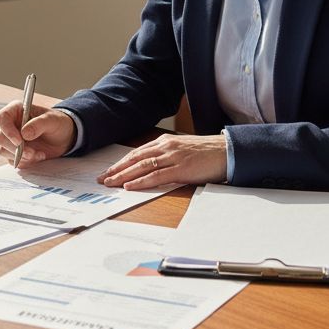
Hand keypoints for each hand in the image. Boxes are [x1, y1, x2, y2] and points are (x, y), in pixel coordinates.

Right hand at [0, 100, 75, 167]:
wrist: (63, 138)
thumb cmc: (57, 123)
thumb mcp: (52, 120)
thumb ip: (39, 124)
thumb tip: (24, 134)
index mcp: (16, 110)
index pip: (1, 118)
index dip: (7, 130)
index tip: (19, 141)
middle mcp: (10, 124)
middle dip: (15, 148)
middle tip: (32, 152)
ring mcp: (11, 139)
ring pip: (4, 151)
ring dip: (22, 156)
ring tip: (39, 153)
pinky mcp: (14, 152)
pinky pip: (12, 160)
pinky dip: (26, 162)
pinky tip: (38, 156)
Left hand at [97, 134, 226, 190]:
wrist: (227, 151)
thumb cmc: (207, 153)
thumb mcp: (182, 150)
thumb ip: (167, 156)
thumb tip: (152, 167)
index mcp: (165, 142)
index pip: (137, 153)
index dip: (121, 162)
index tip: (108, 170)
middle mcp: (166, 147)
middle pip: (135, 158)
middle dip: (116, 169)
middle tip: (102, 178)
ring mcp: (172, 157)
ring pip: (142, 166)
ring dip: (123, 175)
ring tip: (110, 182)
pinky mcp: (180, 168)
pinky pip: (156, 176)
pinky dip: (141, 181)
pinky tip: (129, 186)